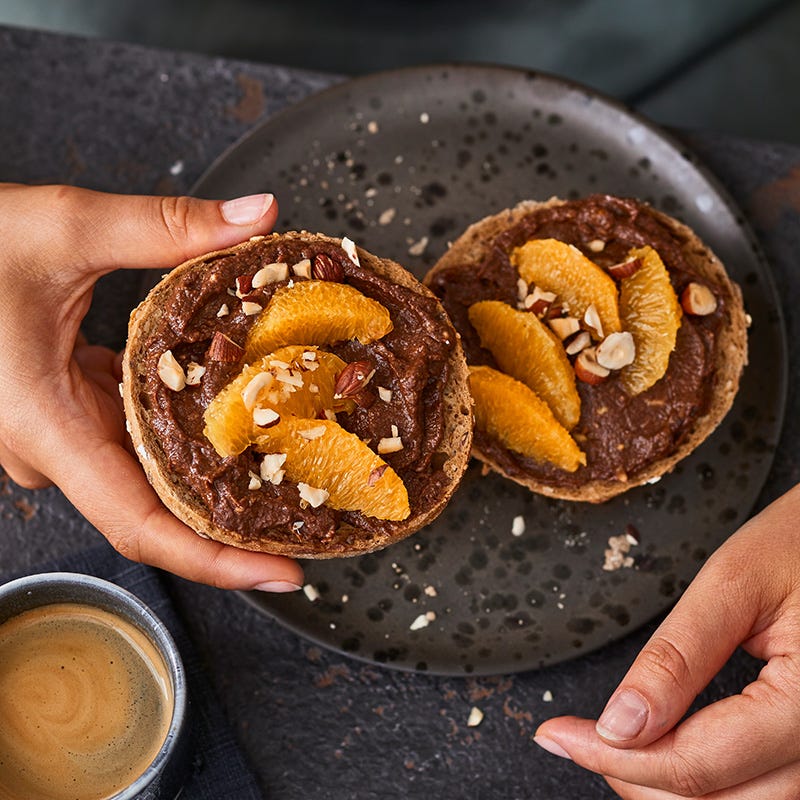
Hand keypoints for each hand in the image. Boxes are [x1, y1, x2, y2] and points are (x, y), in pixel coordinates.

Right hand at [0, 183, 303, 591]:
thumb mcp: (65, 228)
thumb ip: (166, 227)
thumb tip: (258, 215)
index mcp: (43, 422)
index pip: (139, 525)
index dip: (213, 561)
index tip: (279, 575)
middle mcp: (48, 447)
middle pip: (153, 515)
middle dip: (232, 532)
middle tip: (311, 530)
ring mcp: (55, 435)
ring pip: (144, 482)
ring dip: (212, 489)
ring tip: (291, 490)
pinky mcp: (64, 414)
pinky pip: (130, 447)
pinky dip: (181, 447)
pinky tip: (232, 434)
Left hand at [534, 482, 799, 798]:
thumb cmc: (798, 545)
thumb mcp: (732, 585)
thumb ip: (677, 657)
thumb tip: (619, 723)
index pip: (700, 763)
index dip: (614, 757)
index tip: (558, 736)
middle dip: (637, 779)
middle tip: (577, 739)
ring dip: (669, 787)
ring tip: (611, 746)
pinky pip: (762, 785)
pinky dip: (707, 778)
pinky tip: (663, 748)